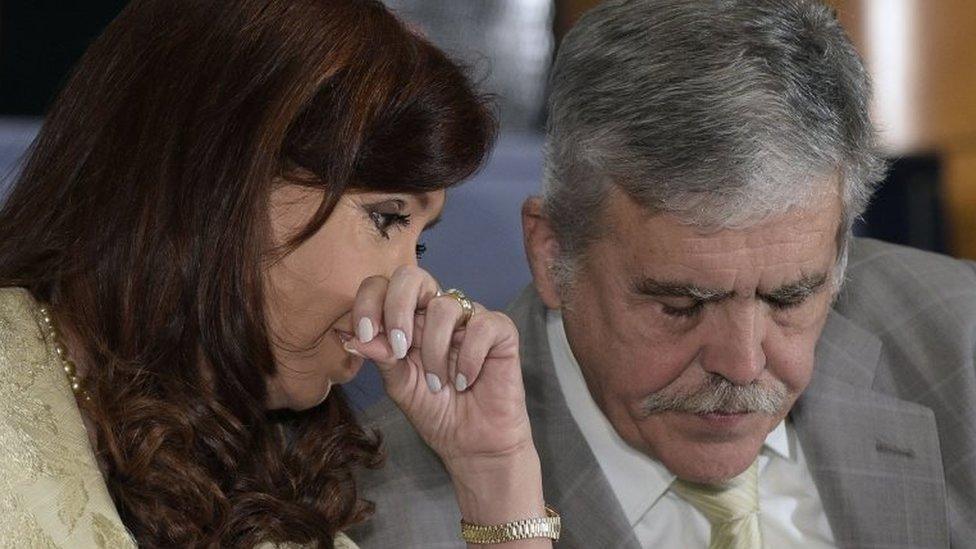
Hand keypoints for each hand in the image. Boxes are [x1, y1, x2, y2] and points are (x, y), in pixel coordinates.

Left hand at [342, 265, 533, 468]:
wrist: (472, 444)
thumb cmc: (436, 412)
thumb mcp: (400, 386)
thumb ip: (381, 358)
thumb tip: (354, 337)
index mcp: (409, 319)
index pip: (383, 287)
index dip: (369, 302)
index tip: (364, 335)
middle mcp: (437, 312)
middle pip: (412, 276)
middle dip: (398, 307)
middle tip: (399, 347)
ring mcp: (469, 319)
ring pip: (445, 305)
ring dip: (435, 351)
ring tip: (438, 384)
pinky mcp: (501, 331)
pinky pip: (482, 326)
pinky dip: (469, 357)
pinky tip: (466, 381)